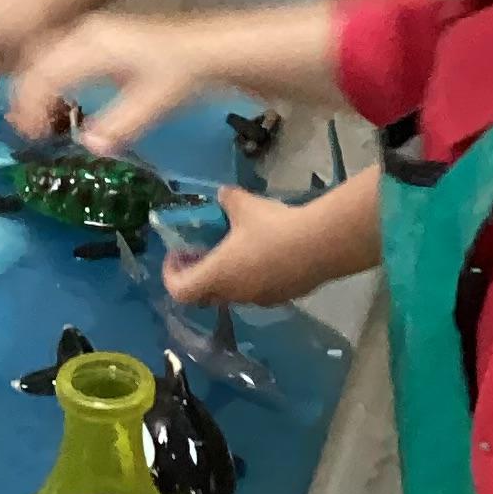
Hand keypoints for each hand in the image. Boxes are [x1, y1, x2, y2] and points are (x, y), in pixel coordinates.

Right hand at [9, 13, 214, 154]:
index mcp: (95, 48)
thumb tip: (89, 146)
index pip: (46, 74)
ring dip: (32, 87)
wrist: (203, 49)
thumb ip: (122, 125)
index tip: (32, 136)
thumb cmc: (180, 75)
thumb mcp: (155, 103)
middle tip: (26, 132)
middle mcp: (84, 33)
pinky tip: (54, 102)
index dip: (31, 106)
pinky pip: (54, 53)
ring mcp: (87, 31)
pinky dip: (45, 77)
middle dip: (24, 97)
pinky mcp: (91, 37)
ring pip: (41, 55)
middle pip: (36, 61)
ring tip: (35, 120)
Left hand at [165, 185, 327, 309]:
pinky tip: (267, 254)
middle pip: (205, 295)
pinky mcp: (284, 297)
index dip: (171, 274)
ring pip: (233, 294)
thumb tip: (223, 194)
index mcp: (217, 276)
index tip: (178, 254)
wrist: (321, 245)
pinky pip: (258, 291)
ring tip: (235, 250)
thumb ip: (228, 200)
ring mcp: (261, 299)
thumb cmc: (272, 227)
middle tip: (202, 251)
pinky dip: (252, 277)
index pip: (180, 291)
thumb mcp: (244, 205)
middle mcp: (235, 294)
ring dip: (227, 276)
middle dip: (199, 274)